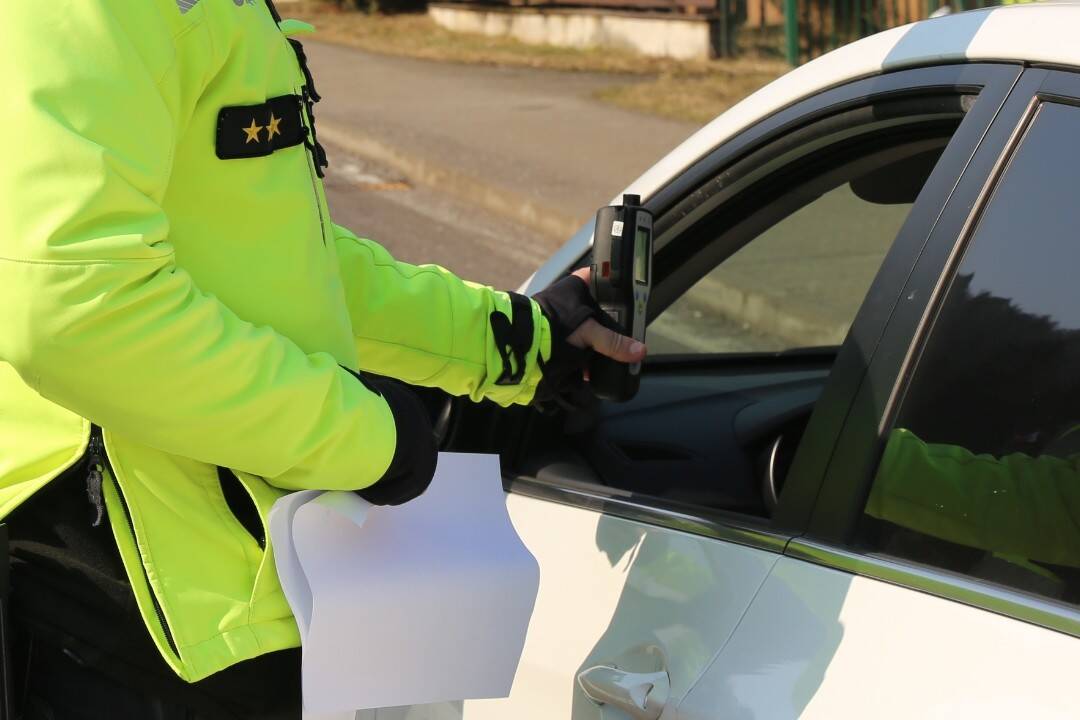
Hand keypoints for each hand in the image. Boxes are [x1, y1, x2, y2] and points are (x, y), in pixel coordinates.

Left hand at [531, 268, 646, 407]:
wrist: (523, 346)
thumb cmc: (551, 327)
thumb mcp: (589, 333)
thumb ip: (613, 342)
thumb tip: (638, 351)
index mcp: (579, 284)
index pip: (604, 278)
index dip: (619, 288)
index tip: (632, 300)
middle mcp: (572, 297)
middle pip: (602, 307)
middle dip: (611, 324)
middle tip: (627, 334)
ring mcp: (566, 314)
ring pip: (591, 325)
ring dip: (599, 340)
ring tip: (613, 352)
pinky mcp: (560, 331)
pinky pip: (581, 339)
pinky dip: (587, 351)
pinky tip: (593, 365)